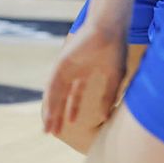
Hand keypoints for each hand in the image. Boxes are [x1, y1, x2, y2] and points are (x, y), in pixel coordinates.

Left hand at [41, 21, 125, 136]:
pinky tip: (49, 111)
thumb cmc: (115, 50)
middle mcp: (72, 72)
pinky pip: (53, 84)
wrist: (111, 30)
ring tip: (48, 127)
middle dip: (57, 114)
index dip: (71, 110)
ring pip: (54, 94)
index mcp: (84, 74)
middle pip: (61, 97)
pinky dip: (50, 99)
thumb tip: (104, 117)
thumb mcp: (114, 78)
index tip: (69, 125)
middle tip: (52, 132)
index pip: (74, 96)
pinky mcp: (62, 63)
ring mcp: (65, 67)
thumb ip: (107, 97)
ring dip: (51, 111)